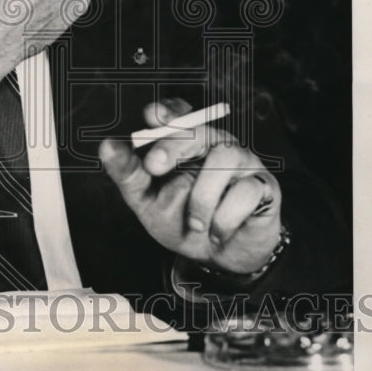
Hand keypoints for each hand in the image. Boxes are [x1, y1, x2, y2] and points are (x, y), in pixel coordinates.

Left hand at [99, 99, 282, 275]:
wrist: (220, 259)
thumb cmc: (183, 223)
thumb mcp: (147, 202)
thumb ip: (129, 174)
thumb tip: (108, 146)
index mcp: (185, 144)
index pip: (180, 114)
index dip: (169, 111)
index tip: (152, 116)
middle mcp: (214, 145)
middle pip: (199, 128)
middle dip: (174, 143)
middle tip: (153, 166)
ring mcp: (241, 162)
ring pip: (225, 156)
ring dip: (202, 197)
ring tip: (194, 224)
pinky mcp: (264, 185)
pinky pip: (246, 190)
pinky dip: (225, 218)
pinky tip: (217, 232)